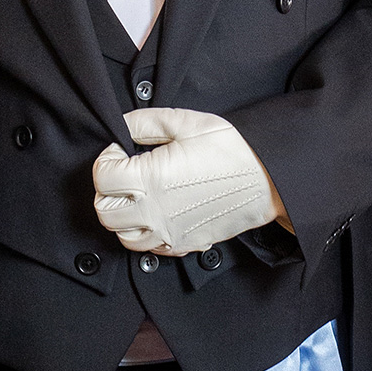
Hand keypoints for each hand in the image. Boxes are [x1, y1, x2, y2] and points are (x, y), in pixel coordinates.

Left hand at [93, 107, 286, 256]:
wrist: (269, 180)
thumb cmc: (232, 150)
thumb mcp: (186, 123)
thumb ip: (144, 122)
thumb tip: (121, 126)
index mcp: (151, 179)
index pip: (102, 177)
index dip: (107, 158)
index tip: (121, 151)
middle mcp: (155, 212)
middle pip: (104, 212)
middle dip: (108, 190)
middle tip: (125, 174)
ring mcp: (169, 233)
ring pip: (123, 235)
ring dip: (123, 215)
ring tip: (139, 195)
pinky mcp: (183, 245)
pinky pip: (148, 248)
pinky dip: (144, 232)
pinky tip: (157, 211)